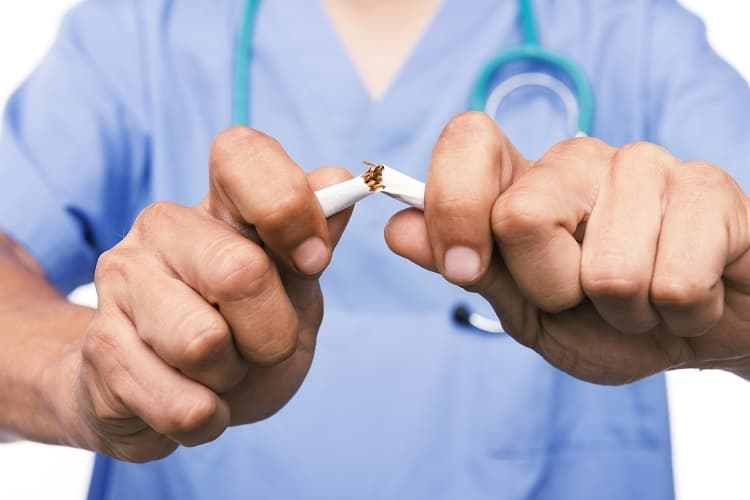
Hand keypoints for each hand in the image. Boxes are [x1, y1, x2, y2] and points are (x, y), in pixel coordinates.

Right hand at [59, 127, 351, 460]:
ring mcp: (121, 283)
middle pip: (240, 272)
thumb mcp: (293, 284)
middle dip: (273, 332)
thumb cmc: (243, 330)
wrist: (169, 394)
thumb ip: (317, 235)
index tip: (313, 261)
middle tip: (262, 344)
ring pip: (204, 344)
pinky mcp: (100, 348)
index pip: (240, 152)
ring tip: (219, 369)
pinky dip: (208, 418)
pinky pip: (182, 404)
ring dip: (232, 377)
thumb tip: (340, 181)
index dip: (288, 205)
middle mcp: (162, 228)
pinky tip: (196, 400)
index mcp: (218, 203)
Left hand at [387, 112, 749, 384]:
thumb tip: (398, 229)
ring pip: (607, 270)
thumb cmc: (606, 321)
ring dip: (623, 312)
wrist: (696, 332)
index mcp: (526, 181)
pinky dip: (677, 315)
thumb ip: (468, 267)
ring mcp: (647, 165)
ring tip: (641, 296)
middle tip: (583, 294)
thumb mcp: (525, 308)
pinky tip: (685, 295)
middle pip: (520, 215)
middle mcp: (579, 158)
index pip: (468, 139)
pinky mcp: (709, 190)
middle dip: (550, 289)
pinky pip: (674, 283)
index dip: (453, 204)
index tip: (462, 266)